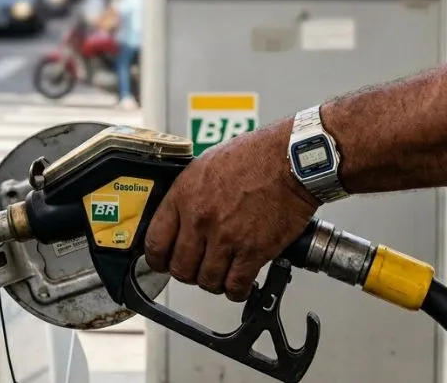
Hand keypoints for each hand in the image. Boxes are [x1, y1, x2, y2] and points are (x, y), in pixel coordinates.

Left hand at [144, 122, 317, 300]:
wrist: (291, 160)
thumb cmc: (255, 156)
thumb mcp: (206, 165)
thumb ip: (188, 194)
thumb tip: (179, 216)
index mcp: (184, 196)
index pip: (155, 242)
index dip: (157, 259)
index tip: (163, 262)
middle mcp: (201, 218)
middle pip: (180, 267)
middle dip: (187, 272)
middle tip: (197, 269)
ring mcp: (226, 237)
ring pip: (206, 280)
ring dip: (213, 282)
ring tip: (221, 275)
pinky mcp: (253, 251)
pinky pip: (236, 286)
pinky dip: (236, 291)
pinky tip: (240, 284)